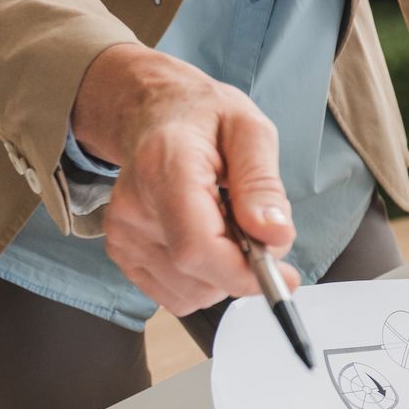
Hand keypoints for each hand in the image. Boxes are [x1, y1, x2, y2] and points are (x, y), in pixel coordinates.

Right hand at [72, 44, 298, 314]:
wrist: (155, 114)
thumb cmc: (205, 118)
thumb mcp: (250, 131)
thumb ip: (263, 184)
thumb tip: (276, 235)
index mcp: (166, 169)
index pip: (197, 247)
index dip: (243, 273)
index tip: (285, 275)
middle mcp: (134, 207)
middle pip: (197, 275)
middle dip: (244, 265)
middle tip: (255, 224)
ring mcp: (123, 234)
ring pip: (191, 293)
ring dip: (224, 272)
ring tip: (226, 223)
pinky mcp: (122, 252)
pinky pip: (177, 294)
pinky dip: (202, 278)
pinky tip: (205, 237)